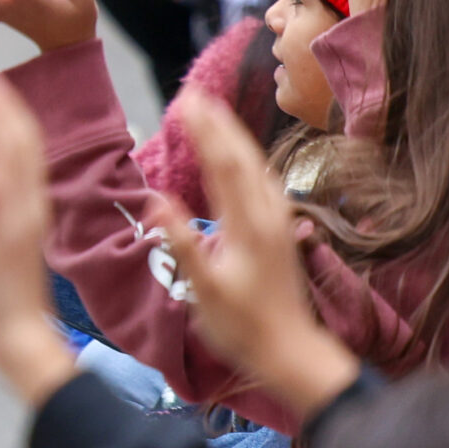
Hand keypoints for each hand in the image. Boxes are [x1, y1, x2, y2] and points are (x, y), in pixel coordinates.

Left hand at [0, 66, 80, 407]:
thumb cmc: (12, 296)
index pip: (26, 146)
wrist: (21, 338)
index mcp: (31, 205)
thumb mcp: (7, 243)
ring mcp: (20, 221)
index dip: (8, 111)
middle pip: (21, 140)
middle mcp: (31, 205)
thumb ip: (3, 213)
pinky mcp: (3, 240)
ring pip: (9, 157)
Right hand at [162, 90, 360, 415]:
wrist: (291, 351)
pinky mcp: (282, 234)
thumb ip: (183, 242)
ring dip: (235, 137)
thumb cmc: (242, 327)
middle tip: (195, 95)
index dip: (204, 132)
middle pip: (242, 158)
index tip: (185, 103)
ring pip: (257, 168)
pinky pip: (265, 183)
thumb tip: (157, 200)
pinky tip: (245, 159)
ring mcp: (278, 224)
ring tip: (216, 114)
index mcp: (246, 226)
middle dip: (218, 124)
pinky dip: (249, 160)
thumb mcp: (205, 290)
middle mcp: (267, 216)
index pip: (222, 165)